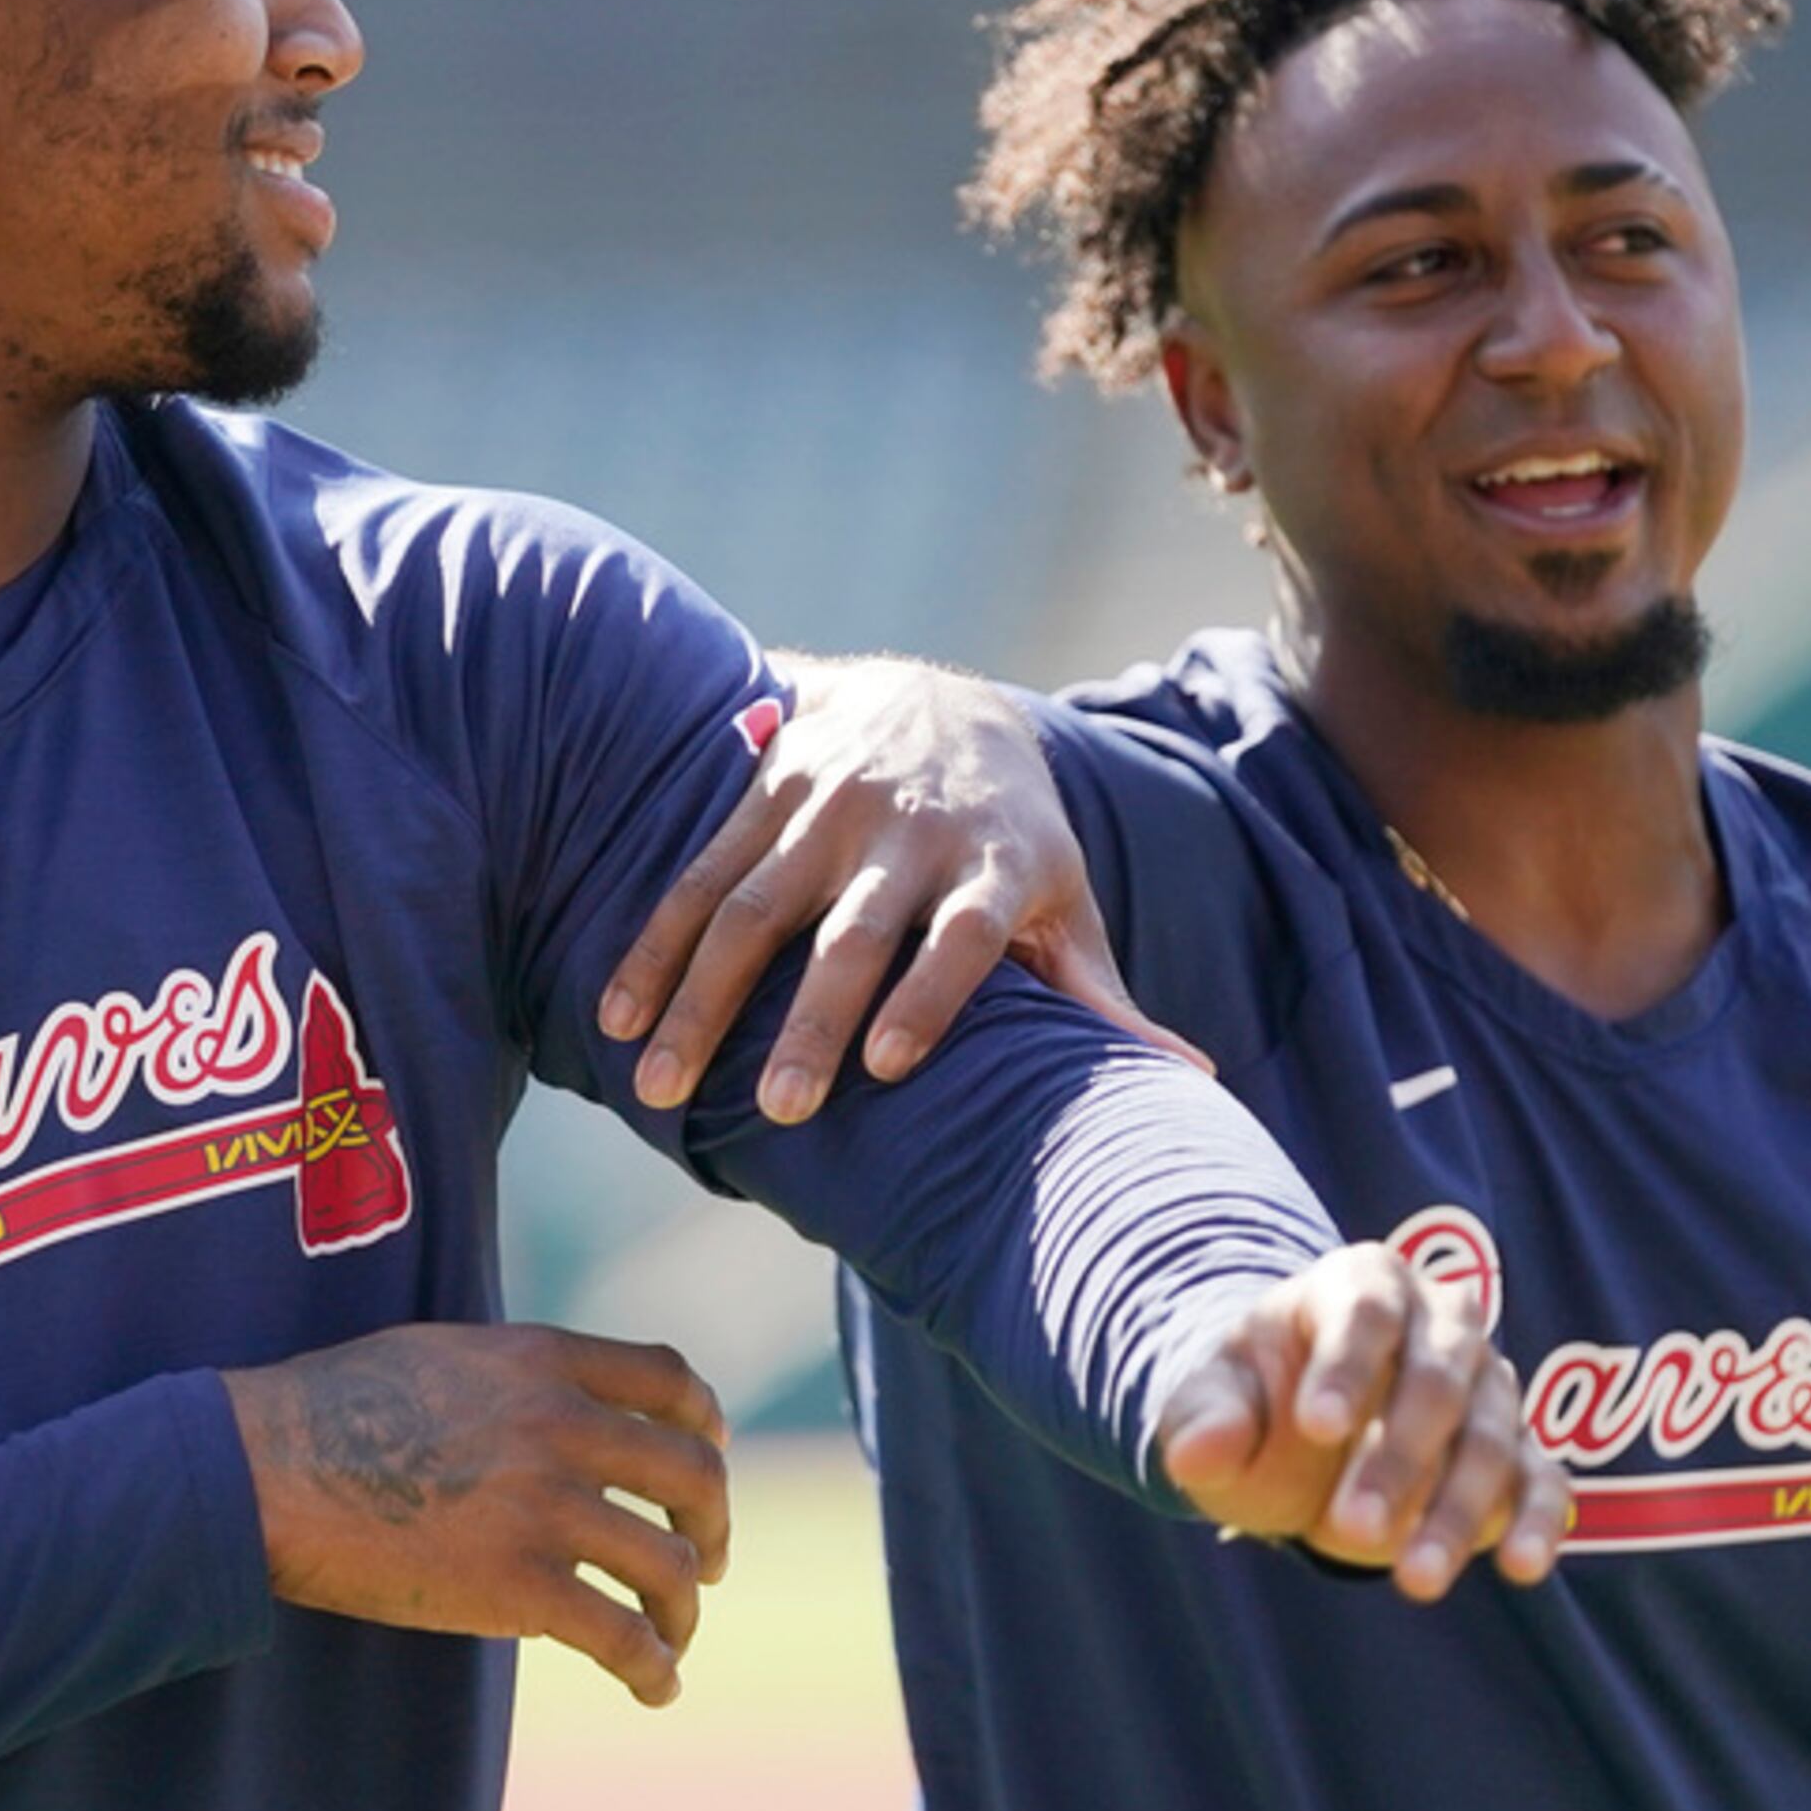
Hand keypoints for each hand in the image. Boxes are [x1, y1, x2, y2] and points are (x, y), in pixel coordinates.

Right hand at [220, 1325, 731, 1707]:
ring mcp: (546, 1506)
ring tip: (673, 1637)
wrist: (263, 1471)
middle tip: (709, 1560)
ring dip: (685, 1609)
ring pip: (669, 1565)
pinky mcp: (521, 1587)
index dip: (706, 1424)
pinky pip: (622, 1637)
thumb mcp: (442, 1354)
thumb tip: (556, 1401)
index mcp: (542, 1361)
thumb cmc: (328, 1412)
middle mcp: (562, 1425)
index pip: (669, 1382)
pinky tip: (656, 1688)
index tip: (710, 1456)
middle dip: (713, 1525)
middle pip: (691, 1475)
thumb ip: (516, 1375)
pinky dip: (654, 1669)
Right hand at [600, 655, 1205, 1124]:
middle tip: (781, 1107)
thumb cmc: (1012, 835)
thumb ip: (1100, 993)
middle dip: (814, 1017)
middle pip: (853, 930)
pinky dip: (655, 945)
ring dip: (704, 996)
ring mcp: (827, 809)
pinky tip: (620, 1013)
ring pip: (755, 906)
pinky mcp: (765, 795)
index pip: (963, 934)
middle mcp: (907, 832)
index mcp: (991, 863)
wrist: (937, 703)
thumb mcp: (1062, 897)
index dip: (928, 993)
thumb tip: (1190, 1078)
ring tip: (661, 1082)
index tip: (889, 1064)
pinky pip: (699, 876)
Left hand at [1154, 1244, 1572, 1599]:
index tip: (1316, 1429)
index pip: (1366, 1314)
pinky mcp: (1518, 1447)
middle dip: (1399, 1458)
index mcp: (1360, 1283)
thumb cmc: (1256, 1406)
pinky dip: (1539, 1521)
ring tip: (1413, 1580)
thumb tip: (1195, 1453)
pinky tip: (1520, 1566)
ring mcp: (1488, 1382)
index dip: (1347, 1368)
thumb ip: (1203, 1420)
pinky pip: (1542, 1478)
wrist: (1301, 1434)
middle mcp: (1440, 1321)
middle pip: (1437, 1380)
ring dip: (1456, 1511)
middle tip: (1351, 1530)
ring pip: (1489, 1439)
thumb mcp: (1213, 1405)